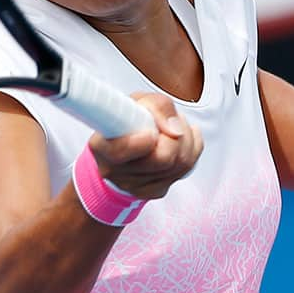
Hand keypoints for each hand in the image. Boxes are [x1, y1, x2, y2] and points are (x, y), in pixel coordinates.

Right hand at [88, 93, 202, 199]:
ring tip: (175, 125)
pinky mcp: (155, 191)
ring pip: (181, 164)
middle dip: (177, 134)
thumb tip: (175, 128)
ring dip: (187, 138)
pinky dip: (192, 148)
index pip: (121, 152)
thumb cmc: (128, 120)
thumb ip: (157, 106)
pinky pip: (187, 169)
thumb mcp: (137, 101)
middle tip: (172, 120)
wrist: (126, 142)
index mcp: (102, 147)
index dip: (141, 142)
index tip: (151, 132)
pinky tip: (181, 138)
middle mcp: (116, 172)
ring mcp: (136, 186)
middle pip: (163, 159)